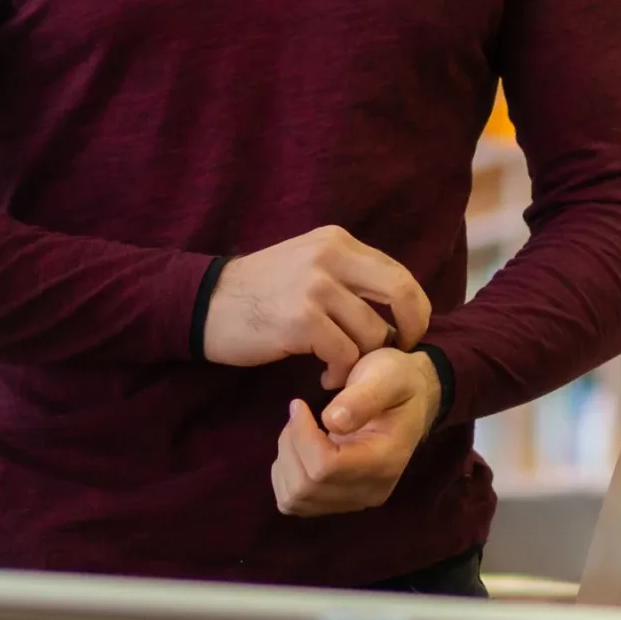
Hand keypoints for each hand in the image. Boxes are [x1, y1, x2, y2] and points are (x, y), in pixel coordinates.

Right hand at [206, 226, 429, 388]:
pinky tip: (323, 377)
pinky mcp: (300, 320)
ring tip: (339, 371)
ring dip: (362, 362)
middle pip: (401, 293)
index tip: (406, 335)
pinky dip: (339, 374)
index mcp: (337, 241)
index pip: (399, 274)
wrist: (206, 303)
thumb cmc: (261, 292)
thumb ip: (348, 274)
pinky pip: (344, 355)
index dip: (414, 310)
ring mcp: (315, 287)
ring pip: (373, 333)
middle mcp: (331, 256)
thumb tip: (398, 303)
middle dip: (410, 330)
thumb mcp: (307, 263)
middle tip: (397, 355)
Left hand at [271, 347, 442, 515]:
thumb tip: (333, 422)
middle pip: (307, 486)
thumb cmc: (399, 381)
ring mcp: (355, 501)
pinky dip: (285, 476)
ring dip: (285, 462)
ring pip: (295, 499)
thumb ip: (363, 397)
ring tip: (298, 430)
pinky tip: (298, 449)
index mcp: (385, 461)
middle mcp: (371, 490)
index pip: (325, 467)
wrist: (412, 397)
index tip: (298, 405)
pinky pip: (295, 503)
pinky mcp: (339, 502)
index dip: (301, 437)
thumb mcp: (387, 376)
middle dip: (291, 446)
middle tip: (298, 414)